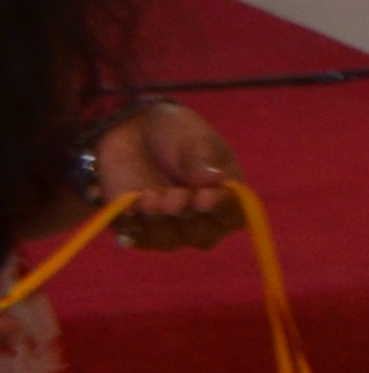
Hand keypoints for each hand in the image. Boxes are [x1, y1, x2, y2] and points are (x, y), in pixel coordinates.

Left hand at [99, 104, 244, 252]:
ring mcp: (170, 228)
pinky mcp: (137, 229)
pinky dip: (132, 224)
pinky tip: (130, 206)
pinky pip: (135, 238)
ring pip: (168, 240)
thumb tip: (214, 179)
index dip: (221, 210)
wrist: (134, 131)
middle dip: (186, 215)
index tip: (205, 197)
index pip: (235, 214)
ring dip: (157, 221)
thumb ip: (202, 158)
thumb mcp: (194, 137)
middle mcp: (203, 219)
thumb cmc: (177, 133)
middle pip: (202, 236)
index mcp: (228, 195)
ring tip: (147, 197)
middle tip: (173, 195)